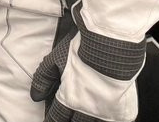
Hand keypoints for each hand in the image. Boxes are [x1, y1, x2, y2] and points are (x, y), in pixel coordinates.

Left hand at [30, 23, 144, 121]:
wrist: (112, 45)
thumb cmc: (84, 50)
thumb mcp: (54, 60)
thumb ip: (43, 79)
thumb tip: (35, 95)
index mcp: (70, 99)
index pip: (57, 118)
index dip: (51, 119)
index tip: (50, 119)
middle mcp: (88, 109)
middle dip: (68, 121)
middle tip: (67, 118)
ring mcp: (107, 111)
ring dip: (87, 120)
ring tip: (83, 116)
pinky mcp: (122, 109)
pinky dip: (107, 120)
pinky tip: (104, 117)